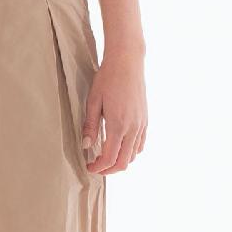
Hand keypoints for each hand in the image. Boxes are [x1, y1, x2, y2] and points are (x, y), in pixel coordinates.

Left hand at [82, 43, 146, 173]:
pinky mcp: (145, 120)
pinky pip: (140, 144)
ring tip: (106, 156)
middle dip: (109, 169)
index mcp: (118, 125)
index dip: (98, 168)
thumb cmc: (108, 79)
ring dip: (120, 161)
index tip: (89, 167)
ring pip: (134, 155)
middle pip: (123, 162)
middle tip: (96, 167)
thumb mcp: (93, 102)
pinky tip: (120, 146)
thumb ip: (90, 126)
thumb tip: (86, 146)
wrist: (127, 62)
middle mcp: (133, 128)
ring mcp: (141, 124)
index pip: (109, 158)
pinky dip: (131, 151)